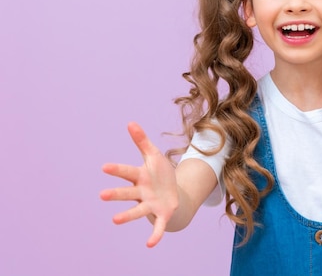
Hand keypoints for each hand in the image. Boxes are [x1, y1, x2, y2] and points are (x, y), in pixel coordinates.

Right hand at [100, 122, 178, 247]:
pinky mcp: (161, 215)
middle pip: (127, 193)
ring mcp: (150, 205)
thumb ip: (142, 141)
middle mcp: (141, 192)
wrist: (173, 193)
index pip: (127, 172)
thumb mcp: (154, 155)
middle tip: (102, 195)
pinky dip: (155, 234)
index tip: (104, 167)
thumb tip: (131, 122)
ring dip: (127, 216)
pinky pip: (157, 226)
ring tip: (114, 220)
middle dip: (116, 194)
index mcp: (140, 177)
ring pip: (137, 211)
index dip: (117, 170)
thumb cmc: (159, 173)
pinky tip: (150, 245)